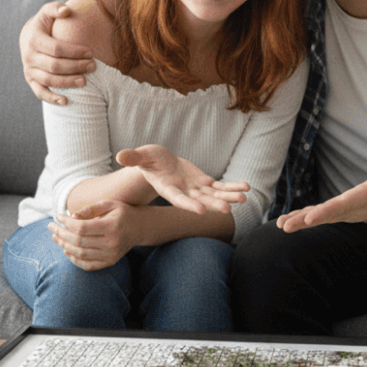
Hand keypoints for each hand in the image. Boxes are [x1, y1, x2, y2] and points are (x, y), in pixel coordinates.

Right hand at [20, 1, 95, 103]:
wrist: (29, 37)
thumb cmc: (45, 24)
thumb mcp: (47, 12)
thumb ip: (56, 8)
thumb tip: (66, 11)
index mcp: (34, 40)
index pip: (56, 49)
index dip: (75, 52)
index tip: (91, 52)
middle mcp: (29, 56)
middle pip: (55, 66)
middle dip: (75, 67)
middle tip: (93, 66)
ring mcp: (29, 70)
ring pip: (49, 80)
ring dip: (68, 82)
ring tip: (85, 81)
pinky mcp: (31, 80)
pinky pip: (40, 92)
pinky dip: (52, 98)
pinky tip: (66, 101)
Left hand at [48, 200, 141, 269]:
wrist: (141, 228)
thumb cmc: (122, 212)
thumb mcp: (109, 204)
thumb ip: (90, 209)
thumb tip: (71, 218)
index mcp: (112, 226)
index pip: (82, 228)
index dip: (67, 223)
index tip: (58, 217)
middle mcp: (112, 243)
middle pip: (78, 242)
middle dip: (61, 234)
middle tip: (51, 227)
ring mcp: (111, 255)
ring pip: (81, 254)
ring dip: (64, 246)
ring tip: (55, 237)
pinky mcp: (110, 262)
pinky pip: (88, 265)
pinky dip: (74, 259)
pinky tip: (66, 250)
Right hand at [115, 145, 248, 214]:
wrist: (160, 164)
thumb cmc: (148, 160)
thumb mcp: (141, 156)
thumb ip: (133, 158)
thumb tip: (120, 155)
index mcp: (168, 189)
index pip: (179, 199)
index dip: (189, 204)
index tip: (201, 211)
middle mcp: (184, 193)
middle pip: (200, 201)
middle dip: (214, 204)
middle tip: (227, 210)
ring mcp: (196, 189)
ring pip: (214, 195)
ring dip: (228, 196)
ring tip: (244, 197)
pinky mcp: (205, 183)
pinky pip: (221, 187)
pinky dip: (233, 187)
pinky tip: (246, 187)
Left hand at [277, 144, 366, 232]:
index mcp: (365, 197)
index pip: (344, 205)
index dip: (327, 211)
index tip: (310, 218)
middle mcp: (353, 208)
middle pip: (327, 215)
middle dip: (306, 221)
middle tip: (287, 226)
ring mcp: (346, 212)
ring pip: (320, 217)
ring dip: (300, 222)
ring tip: (281, 226)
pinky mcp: (340, 210)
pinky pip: (319, 215)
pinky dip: (303, 218)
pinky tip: (286, 221)